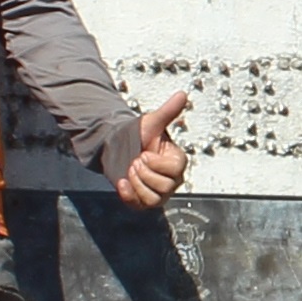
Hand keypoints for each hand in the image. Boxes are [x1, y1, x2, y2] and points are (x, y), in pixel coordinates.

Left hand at [116, 90, 191, 211]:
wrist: (119, 146)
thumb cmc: (139, 135)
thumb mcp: (152, 122)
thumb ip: (168, 111)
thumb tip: (182, 94)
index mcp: (177, 161)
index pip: (175, 170)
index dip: (156, 163)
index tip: (144, 153)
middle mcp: (172, 179)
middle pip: (165, 186)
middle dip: (144, 173)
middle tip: (135, 160)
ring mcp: (159, 192)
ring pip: (154, 198)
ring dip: (137, 184)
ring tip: (129, 170)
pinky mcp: (144, 201)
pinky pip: (140, 206)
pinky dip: (129, 195)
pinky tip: (122, 183)